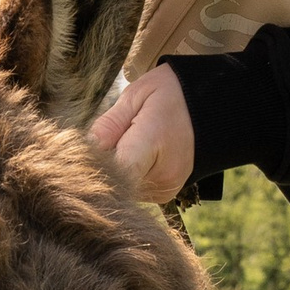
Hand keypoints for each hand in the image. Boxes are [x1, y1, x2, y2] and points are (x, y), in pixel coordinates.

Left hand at [89, 64, 195, 206]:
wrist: (212, 107)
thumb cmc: (171, 94)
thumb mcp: (136, 96)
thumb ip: (109, 125)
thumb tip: (85, 149)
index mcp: (153, 143)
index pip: (112, 171)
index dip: (90, 168)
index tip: (77, 158)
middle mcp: (161, 175)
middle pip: (113, 182)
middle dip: (101, 165)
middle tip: (105, 140)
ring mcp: (165, 189)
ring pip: (122, 187)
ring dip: (114, 171)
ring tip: (126, 143)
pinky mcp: (165, 194)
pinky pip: (134, 188)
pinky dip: (128, 175)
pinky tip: (135, 154)